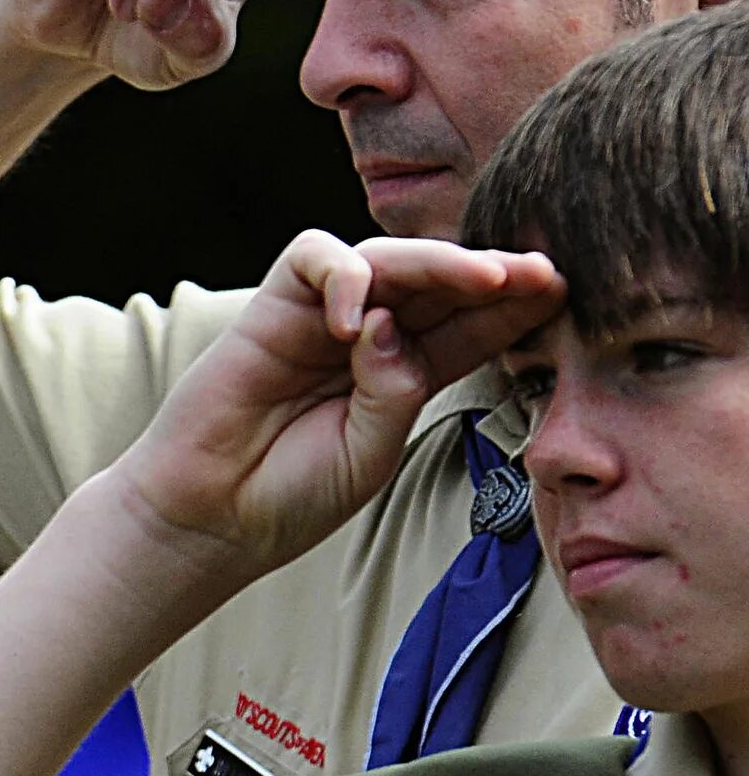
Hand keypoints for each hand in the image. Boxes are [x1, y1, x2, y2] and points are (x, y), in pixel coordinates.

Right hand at [112, 231, 563, 579]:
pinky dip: (342, 274)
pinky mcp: (269, 310)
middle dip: (492, 272)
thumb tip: (391, 326)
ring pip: (385, 258)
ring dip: (437, 262)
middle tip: (540, 272)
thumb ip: (394, 391)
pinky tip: (355, 319)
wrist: (212, 517)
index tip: (563, 295)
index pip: (472, 324)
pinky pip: (311, 260)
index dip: (516, 306)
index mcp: (408, 373)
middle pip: (438, 282)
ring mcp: (321, 319)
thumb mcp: (372, 454)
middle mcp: (371, 336)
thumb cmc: (292, 494)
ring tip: (480, 278)